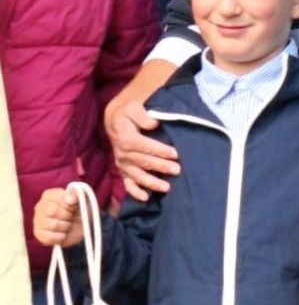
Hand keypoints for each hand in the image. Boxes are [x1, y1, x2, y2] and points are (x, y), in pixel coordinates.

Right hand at [31, 189, 82, 249]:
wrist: (81, 226)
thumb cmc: (79, 210)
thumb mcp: (83, 200)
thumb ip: (77, 195)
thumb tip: (71, 199)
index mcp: (49, 195)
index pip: (59, 199)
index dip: (70, 205)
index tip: (74, 207)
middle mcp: (40, 207)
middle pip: (54, 212)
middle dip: (68, 215)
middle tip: (71, 216)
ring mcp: (37, 221)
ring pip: (54, 225)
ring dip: (66, 226)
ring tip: (68, 224)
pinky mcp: (39, 234)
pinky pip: (50, 237)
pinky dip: (61, 237)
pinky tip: (63, 233)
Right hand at [105, 87, 179, 201]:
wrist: (115, 120)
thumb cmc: (128, 112)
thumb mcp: (132, 106)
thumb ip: (141, 115)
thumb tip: (153, 124)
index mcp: (125, 137)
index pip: (142, 145)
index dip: (159, 150)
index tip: (176, 153)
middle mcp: (122, 152)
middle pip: (142, 161)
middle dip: (160, 167)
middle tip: (178, 170)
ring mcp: (123, 163)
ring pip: (136, 175)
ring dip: (151, 182)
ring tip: (166, 188)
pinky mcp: (124, 169)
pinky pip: (127, 183)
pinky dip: (135, 192)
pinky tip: (145, 198)